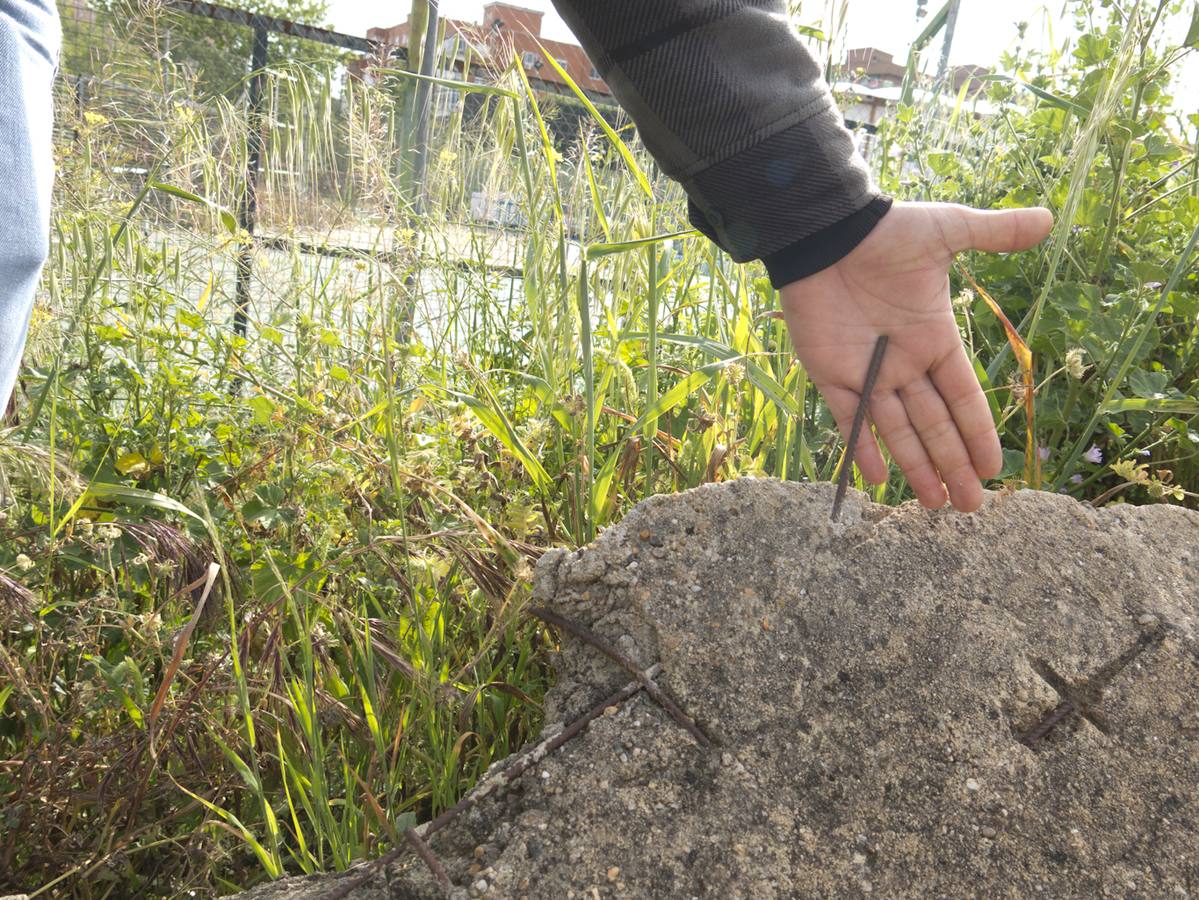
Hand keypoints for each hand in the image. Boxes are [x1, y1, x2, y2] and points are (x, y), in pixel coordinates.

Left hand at [780, 201, 1052, 511]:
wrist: (825, 231)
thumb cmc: (884, 232)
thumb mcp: (945, 230)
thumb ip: (992, 234)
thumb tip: (1048, 219)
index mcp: (934, 338)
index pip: (963, 397)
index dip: (979, 433)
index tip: (995, 469)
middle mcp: (904, 362)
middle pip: (934, 425)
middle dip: (953, 465)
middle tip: (970, 507)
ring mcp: (867, 371)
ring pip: (897, 431)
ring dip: (916, 467)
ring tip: (936, 505)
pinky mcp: (830, 373)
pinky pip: (849, 418)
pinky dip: (862, 448)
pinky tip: (880, 480)